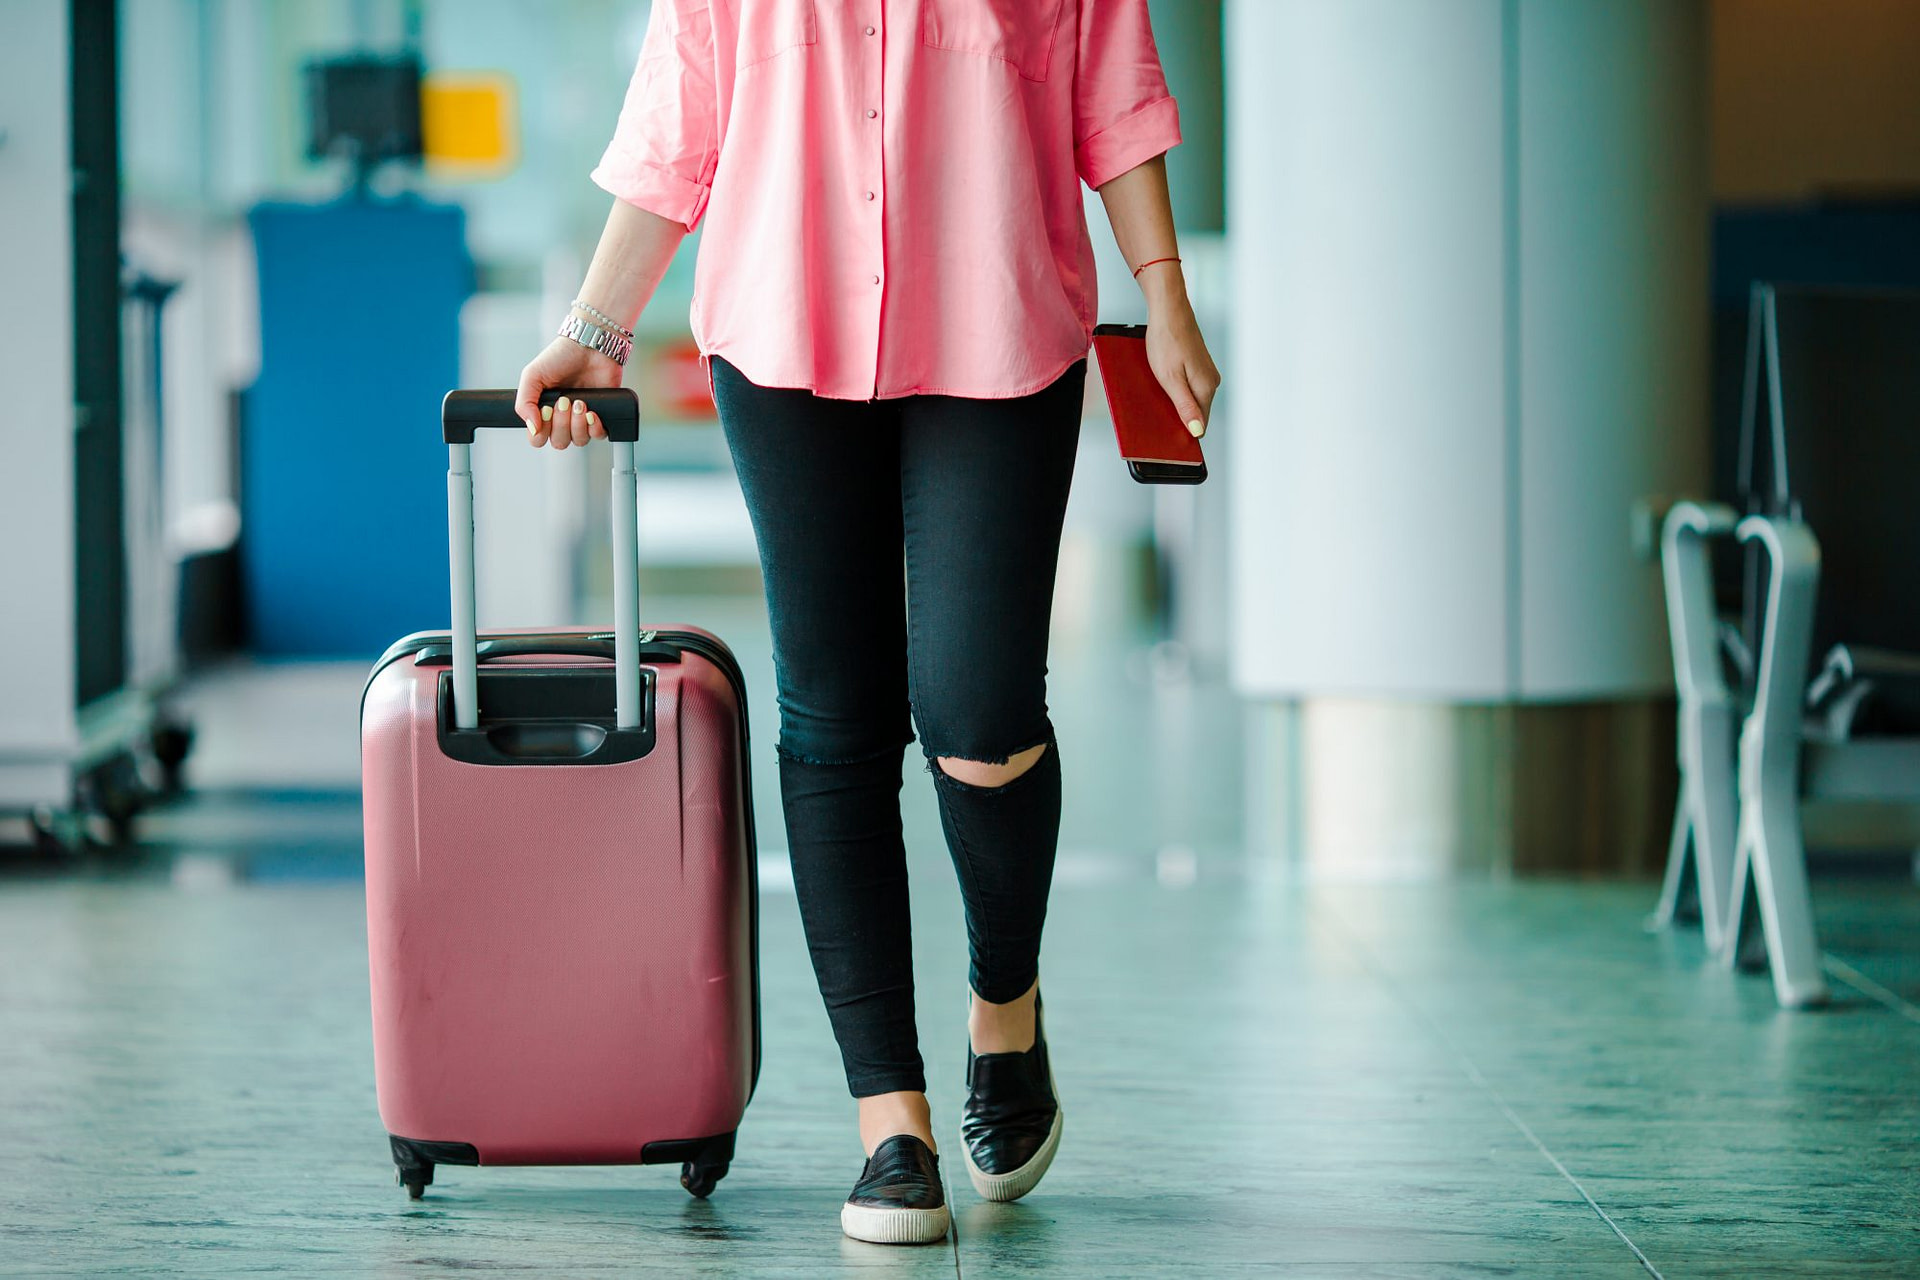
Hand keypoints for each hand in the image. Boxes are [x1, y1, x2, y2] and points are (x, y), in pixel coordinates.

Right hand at [514, 336, 626, 449]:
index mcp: (543, 411)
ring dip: (578, 424)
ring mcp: (582, 418)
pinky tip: (592, 412)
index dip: (541, 433)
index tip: (546, 411)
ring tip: (580, 402)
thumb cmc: (561, 356)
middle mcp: (563, 418)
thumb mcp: (532, 375)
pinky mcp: (602, 415)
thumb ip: (524, 403)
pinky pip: (598, 436)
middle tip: (565, 401)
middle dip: (561, 424)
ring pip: (578, 441)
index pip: (537, 438)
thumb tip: (532, 428)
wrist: (590, 345)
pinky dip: (594, 427)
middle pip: (559, 442)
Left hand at [1145, 300, 1219, 438]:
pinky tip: (1162, 380)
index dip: (1182, 431)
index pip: (1200, 424)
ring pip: (1190, 398)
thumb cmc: (1167, 339)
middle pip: (1195, 412)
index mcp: (1206, 388)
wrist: (1169, 310)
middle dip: (1177, 416)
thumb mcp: (1171, 379)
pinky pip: (1187, 385)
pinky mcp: (1197, 365)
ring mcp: (1206, 372)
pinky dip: (1174, 387)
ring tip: (1157, 391)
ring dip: (1174, 400)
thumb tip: (1198, 430)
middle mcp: (1211, 381)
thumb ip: (1186, 406)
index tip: (1166, 433)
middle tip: (1156, 410)